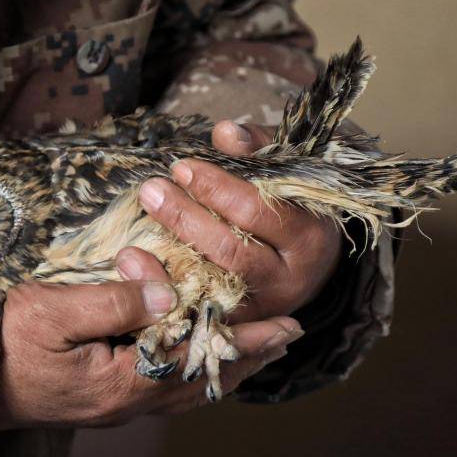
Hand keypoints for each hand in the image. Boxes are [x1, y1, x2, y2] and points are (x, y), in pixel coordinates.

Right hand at [0, 255, 303, 430]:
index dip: (242, 339)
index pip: (198, 356)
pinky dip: (195, 376)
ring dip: (226, 367)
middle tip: (288, 337)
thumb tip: (164, 290)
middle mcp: (129, 401)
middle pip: (203, 379)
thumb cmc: (6, 341)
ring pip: (188, 389)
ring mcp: (119, 404)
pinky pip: (167, 392)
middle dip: (248, 357)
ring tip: (258, 351)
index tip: (284, 324)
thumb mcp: (54, 311)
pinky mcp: (107, 398)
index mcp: (123, 381)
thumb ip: (113, 302)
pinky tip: (201, 365)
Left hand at [136, 121, 341, 322]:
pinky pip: (199, 308)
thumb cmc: (301, 205)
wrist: (319, 260)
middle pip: (232, 252)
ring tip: (139, 225)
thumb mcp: (293, 170)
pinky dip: (167, 286)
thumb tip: (224, 132)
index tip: (182, 167)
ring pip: (213, 285)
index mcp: (310, 237)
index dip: (217, 189)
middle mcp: (291, 279)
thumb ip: (262, 148)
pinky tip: (137, 262)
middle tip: (152, 189)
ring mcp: (265, 307)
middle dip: (186, 219)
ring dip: (169, 255)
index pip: (258, 212)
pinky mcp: (241, 324)